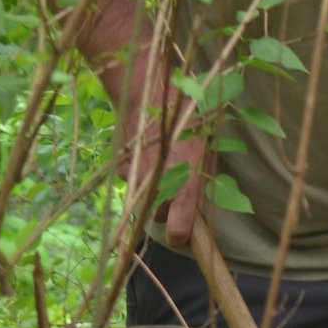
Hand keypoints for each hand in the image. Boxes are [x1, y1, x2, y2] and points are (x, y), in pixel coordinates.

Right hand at [116, 57, 208, 247]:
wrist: (146, 91)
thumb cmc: (186, 116)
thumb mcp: (206, 147)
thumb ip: (202, 179)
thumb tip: (198, 205)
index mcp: (186, 182)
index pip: (180, 226)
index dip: (180, 235)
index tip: (179, 236)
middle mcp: (160, 185)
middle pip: (157, 216)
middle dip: (164, 208)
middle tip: (172, 189)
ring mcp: (137, 179)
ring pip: (142, 198)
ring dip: (150, 189)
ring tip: (159, 162)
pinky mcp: (121, 169)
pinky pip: (131, 179)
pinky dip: (137, 172)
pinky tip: (144, 152)